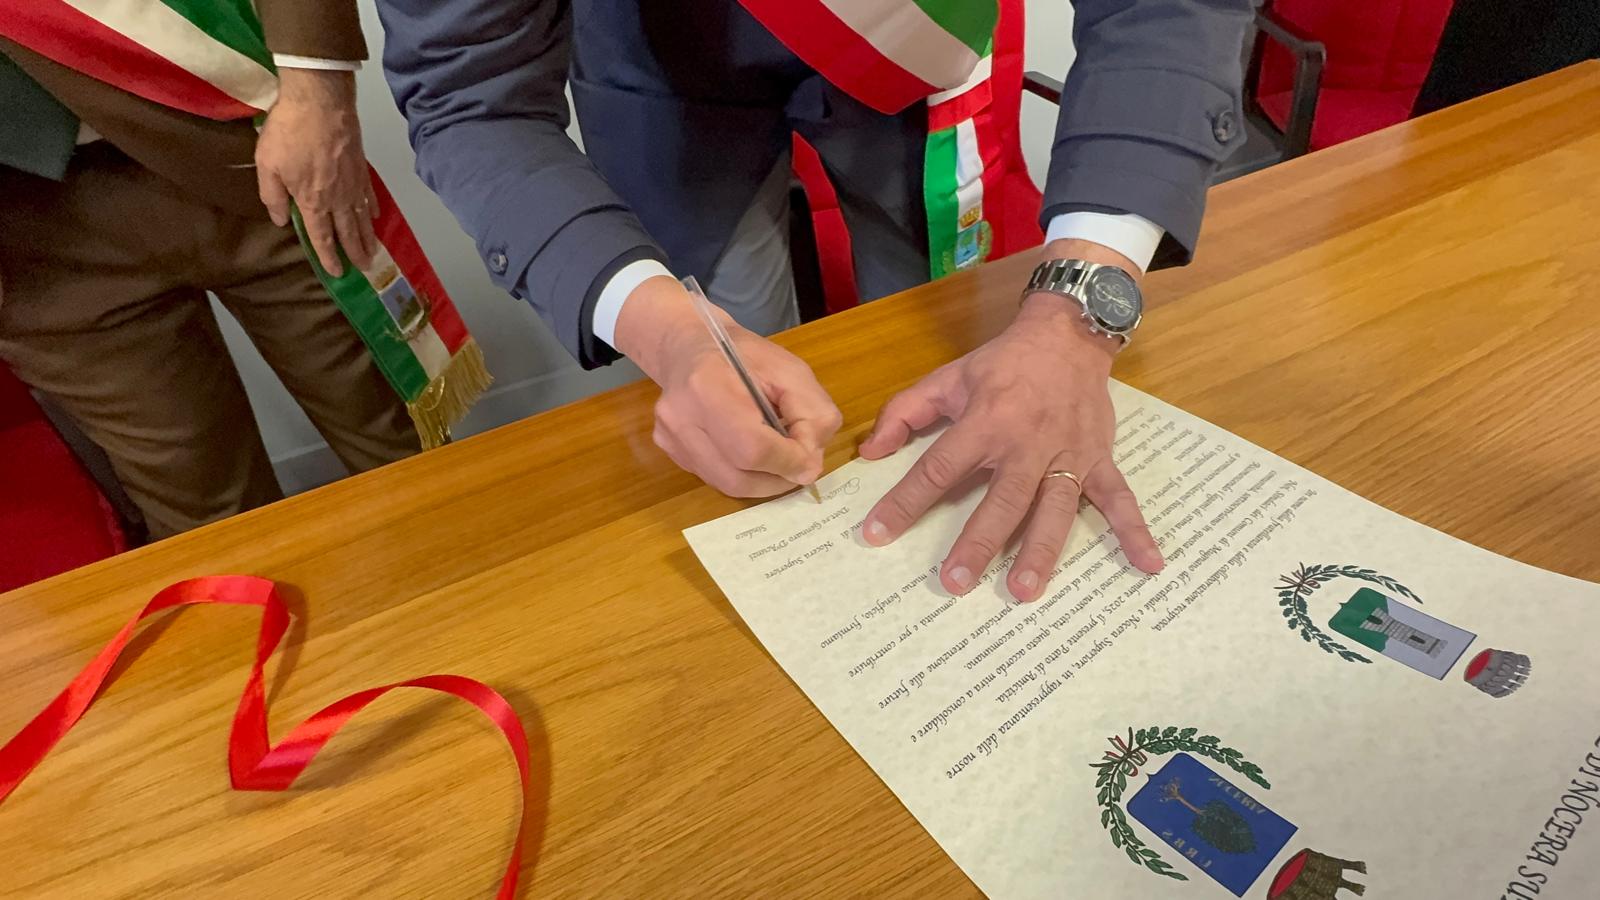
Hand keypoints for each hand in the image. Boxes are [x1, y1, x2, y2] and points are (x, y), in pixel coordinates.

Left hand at [256, 68, 376, 275]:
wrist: (320, 102)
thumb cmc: (289, 132)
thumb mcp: (267, 165)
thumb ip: (273, 197)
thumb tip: (281, 221)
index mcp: (313, 201)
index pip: (322, 237)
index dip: (328, 257)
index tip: (336, 272)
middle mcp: (337, 199)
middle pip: (348, 232)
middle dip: (355, 252)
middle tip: (365, 269)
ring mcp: (353, 184)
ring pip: (362, 218)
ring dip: (368, 238)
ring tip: (374, 253)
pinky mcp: (361, 168)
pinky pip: (369, 196)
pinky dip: (373, 210)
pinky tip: (376, 217)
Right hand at [616, 276, 842, 495]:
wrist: (691, 346)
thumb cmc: (744, 355)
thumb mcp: (791, 371)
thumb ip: (812, 415)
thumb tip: (809, 467)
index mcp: (708, 386)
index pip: (752, 448)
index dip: (788, 462)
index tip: (810, 458)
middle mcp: (680, 418)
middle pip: (738, 477)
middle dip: (778, 479)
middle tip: (798, 466)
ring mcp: (670, 438)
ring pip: (727, 486)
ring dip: (763, 483)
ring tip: (779, 463)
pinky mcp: (670, 451)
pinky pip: (715, 479)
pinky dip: (743, 476)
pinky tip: (752, 455)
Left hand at [858, 239, 1163, 602]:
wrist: (1068, 334)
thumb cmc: (1004, 363)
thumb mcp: (948, 378)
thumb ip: (905, 413)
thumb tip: (870, 453)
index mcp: (985, 422)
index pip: (938, 469)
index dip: (905, 502)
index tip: (878, 534)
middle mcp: (1026, 444)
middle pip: (1000, 501)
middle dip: (977, 543)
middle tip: (955, 583)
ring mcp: (1067, 456)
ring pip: (1053, 509)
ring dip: (1040, 551)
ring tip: (1023, 591)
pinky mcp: (1098, 459)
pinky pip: (1118, 498)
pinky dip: (1135, 530)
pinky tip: (1148, 564)